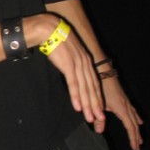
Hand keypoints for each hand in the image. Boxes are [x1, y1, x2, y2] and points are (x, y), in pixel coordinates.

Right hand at [30, 14, 105, 129]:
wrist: (49, 29)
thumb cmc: (56, 41)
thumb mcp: (69, 55)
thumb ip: (72, 66)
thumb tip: (72, 75)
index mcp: (86, 61)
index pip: (94, 83)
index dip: (98, 98)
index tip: (100, 110)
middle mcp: (85, 64)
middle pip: (92, 88)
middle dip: (96, 105)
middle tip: (99, 119)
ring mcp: (78, 65)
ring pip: (85, 89)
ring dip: (88, 105)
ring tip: (90, 117)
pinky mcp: (68, 65)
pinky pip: (74, 84)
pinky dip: (76, 97)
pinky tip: (78, 107)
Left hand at [101, 74, 142, 149]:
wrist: (102, 70)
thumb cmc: (99, 86)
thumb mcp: (97, 104)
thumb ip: (98, 118)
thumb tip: (99, 131)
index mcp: (121, 109)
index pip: (130, 127)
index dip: (133, 138)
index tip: (135, 148)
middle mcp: (126, 105)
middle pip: (134, 124)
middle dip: (136, 136)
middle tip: (138, 146)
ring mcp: (125, 101)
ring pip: (134, 117)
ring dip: (137, 128)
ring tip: (139, 137)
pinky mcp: (123, 97)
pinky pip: (132, 111)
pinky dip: (136, 118)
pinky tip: (139, 120)